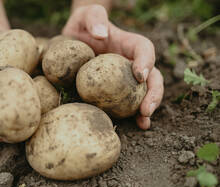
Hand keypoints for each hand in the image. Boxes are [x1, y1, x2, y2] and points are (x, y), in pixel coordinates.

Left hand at [63, 5, 163, 129]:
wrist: (77, 38)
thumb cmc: (84, 24)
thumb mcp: (87, 15)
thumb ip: (94, 18)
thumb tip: (101, 34)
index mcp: (128, 43)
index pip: (144, 49)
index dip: (146, 61)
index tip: (139, 74)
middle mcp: (131, 62)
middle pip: (152, 76)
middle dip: (153, 93)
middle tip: (147, 109)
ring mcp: (125, 78)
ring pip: (144, 93)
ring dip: (147, 108)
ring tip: (144, 122)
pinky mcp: (115, 90)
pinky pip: (127, 102)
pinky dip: (133, 114)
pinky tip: (133, 125)